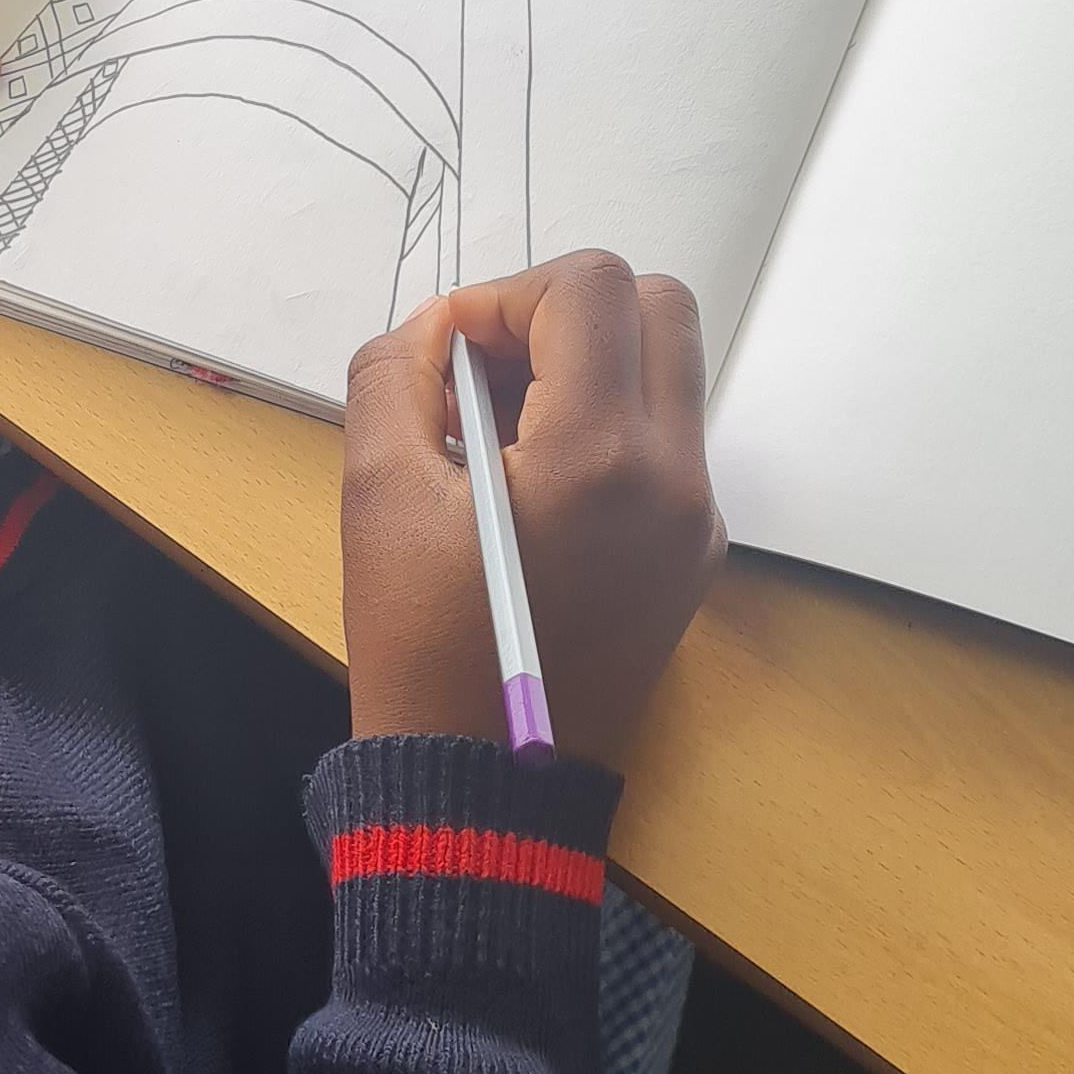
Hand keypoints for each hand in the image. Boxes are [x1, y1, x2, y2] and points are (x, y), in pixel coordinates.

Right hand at [341, 252, 722, 774]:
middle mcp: (675, 475)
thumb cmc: (422, 645)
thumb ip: (394, 376)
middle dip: (563, 313)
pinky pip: (667, 441)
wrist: (484, 785)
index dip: (506, 294)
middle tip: (486, 372)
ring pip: (669, 371)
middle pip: (657, 306)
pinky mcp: (694, 553)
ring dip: (588, 366)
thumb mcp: (377, 494)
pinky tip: (530, 487)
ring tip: (499, 432)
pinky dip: (607, 426)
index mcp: (600, 455)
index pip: (590, 287)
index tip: (448, 352)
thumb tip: (435, 328)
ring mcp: (697, 517)